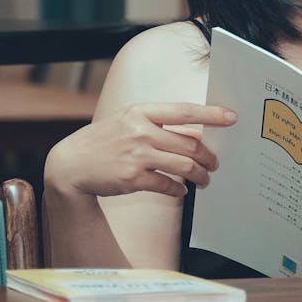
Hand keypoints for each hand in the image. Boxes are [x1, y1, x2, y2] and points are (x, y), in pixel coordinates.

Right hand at [45, 103, 236, 199]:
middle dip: (209, 156)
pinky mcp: (133, 178)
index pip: (185, 111)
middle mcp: (141, 131)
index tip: (231, 117)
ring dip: (200, 175)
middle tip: (215, 163)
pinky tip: (182, 190)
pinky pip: (168, 185)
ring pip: (184, 165)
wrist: (70, 164)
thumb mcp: (127, 120)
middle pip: (190, 143)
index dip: (211, 114)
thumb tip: (194, 131)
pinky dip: (180, 190)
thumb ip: (157, 122)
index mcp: (141, 112)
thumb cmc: (105, 140)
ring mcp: (137, 155)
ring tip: (205, 179)